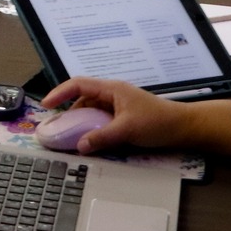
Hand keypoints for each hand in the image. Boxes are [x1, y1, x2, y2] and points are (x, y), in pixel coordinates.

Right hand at [39, 78, 230, 156]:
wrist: (185, 127)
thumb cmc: (158, 122)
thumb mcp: (127, 130)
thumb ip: (102, 137)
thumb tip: (79, 146)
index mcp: (111, 89)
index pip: (78, 84)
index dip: (59, 93)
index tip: (46, 106)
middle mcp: (112, 94)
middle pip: (82, 98)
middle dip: (67, 111)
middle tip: (55, 127)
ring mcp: (118, 106)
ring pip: (91, 110)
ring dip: (80, 122)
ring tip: (69, 136)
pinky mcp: (124, 117)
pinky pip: (101, 120)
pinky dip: (92, 128)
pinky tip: (90, 140)